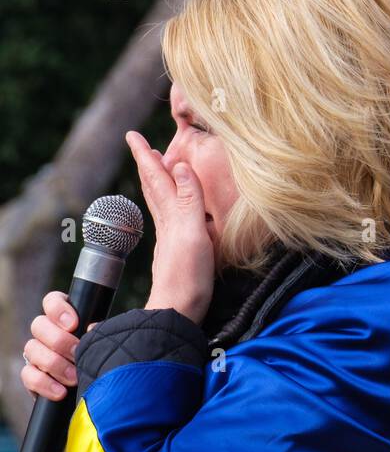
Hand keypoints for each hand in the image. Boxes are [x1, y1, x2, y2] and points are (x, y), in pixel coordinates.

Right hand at [20, 293, 97, 402]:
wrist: (98, 388)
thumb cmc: (104, 357)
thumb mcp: (106, 341)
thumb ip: (101, 331)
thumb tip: (92, 328)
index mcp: (65, 317)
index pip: (52, 301)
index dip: (58, 309)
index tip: (74, 324)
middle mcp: (47, 332)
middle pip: (39, 325)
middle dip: (59, 341)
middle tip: (77, 353)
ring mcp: (36, 353)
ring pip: (32, 349)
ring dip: (54, 364)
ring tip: (74, 377)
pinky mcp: (32, 375)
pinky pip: (28, 375)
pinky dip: (44, 384)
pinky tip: (60, 392)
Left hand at [126, 130, 214, 325]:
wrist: (177, 315)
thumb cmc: (188, 279)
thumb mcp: (193, 235)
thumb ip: (189, 201)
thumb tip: (180, 166)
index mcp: (171, 218)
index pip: (156, 180)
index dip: (146, 158)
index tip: (134, 136)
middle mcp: (168, 226)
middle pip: (154, 189)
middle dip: (149, 165)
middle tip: (142, 146)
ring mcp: (171, 240)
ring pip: (160, 203)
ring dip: (157, 182)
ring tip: (157, 169)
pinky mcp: (177, 253)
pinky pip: (170, 218)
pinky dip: (168, 203)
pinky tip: (171, 208)